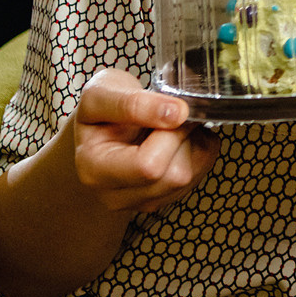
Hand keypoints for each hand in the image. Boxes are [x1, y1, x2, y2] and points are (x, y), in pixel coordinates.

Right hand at [70, 68, 221, 214]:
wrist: (102, 127)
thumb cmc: (100, 110)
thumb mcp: (101, 93)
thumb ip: (132, 103)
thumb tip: (178, 113)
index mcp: (94, 171)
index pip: (148, 166)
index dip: (171, 133)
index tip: (176, 106)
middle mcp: (116, 197)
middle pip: (175, 176)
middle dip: (182, 137)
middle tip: (172, 113)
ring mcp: (143, 202)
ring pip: (191, 175)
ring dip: (192, 143)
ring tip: (169, 126)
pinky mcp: (167, 198)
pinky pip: (201, 173)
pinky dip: (199, 150)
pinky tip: (177, 139)